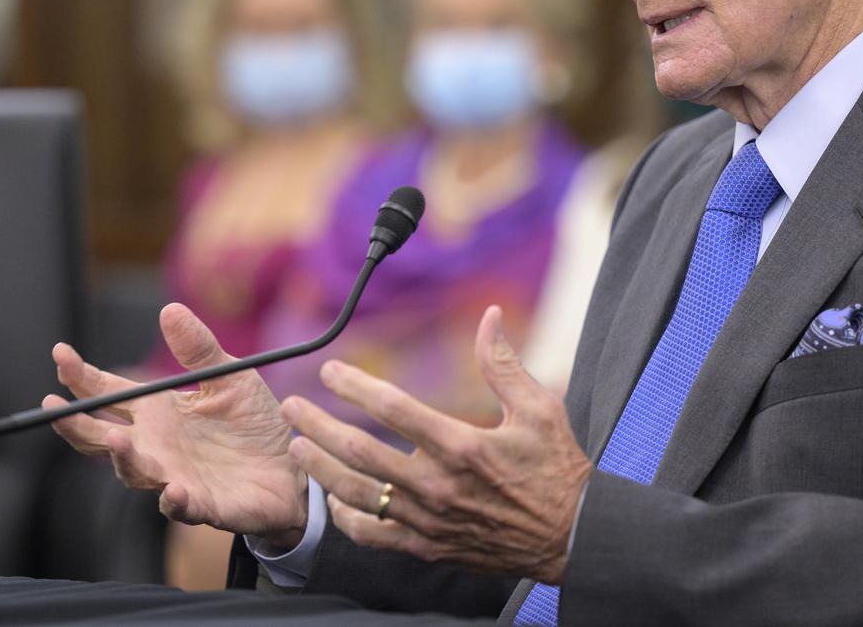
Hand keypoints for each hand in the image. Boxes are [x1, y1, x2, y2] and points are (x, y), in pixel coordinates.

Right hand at [43, 302, 306, 544]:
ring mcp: (175, 476)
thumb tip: (169, 310)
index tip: (60, 354)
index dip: (82, 376)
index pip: (110, 393)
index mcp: (161, 411)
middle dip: (75, 424)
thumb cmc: (254, 424)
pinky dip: (174, 499)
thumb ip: (199, 350)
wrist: (292, 468)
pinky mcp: (203, 504)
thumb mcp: (231, 377)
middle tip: (53, 407)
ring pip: (134, 472)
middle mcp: (158, 446)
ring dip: (123, 458)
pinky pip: (181, 506)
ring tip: (116, 440)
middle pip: (102, 437)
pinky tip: (173, 488)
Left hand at [283, 306, 591, 583]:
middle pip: (361, 453)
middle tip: (291, 406)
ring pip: (359, 494)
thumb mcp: (539, 407)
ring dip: (321, 469)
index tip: (329, 370)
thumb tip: (489, 315)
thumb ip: (504, 363)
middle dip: (319, 425)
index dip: (354, 386)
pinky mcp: (429, 546)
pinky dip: (348, 518)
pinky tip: (333, 499)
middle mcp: (438, 484)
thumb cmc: (556, 467)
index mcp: (462, 445)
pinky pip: (376, 535)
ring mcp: (430, 520)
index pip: (393, 408)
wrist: (571, 536)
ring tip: (297, 447)